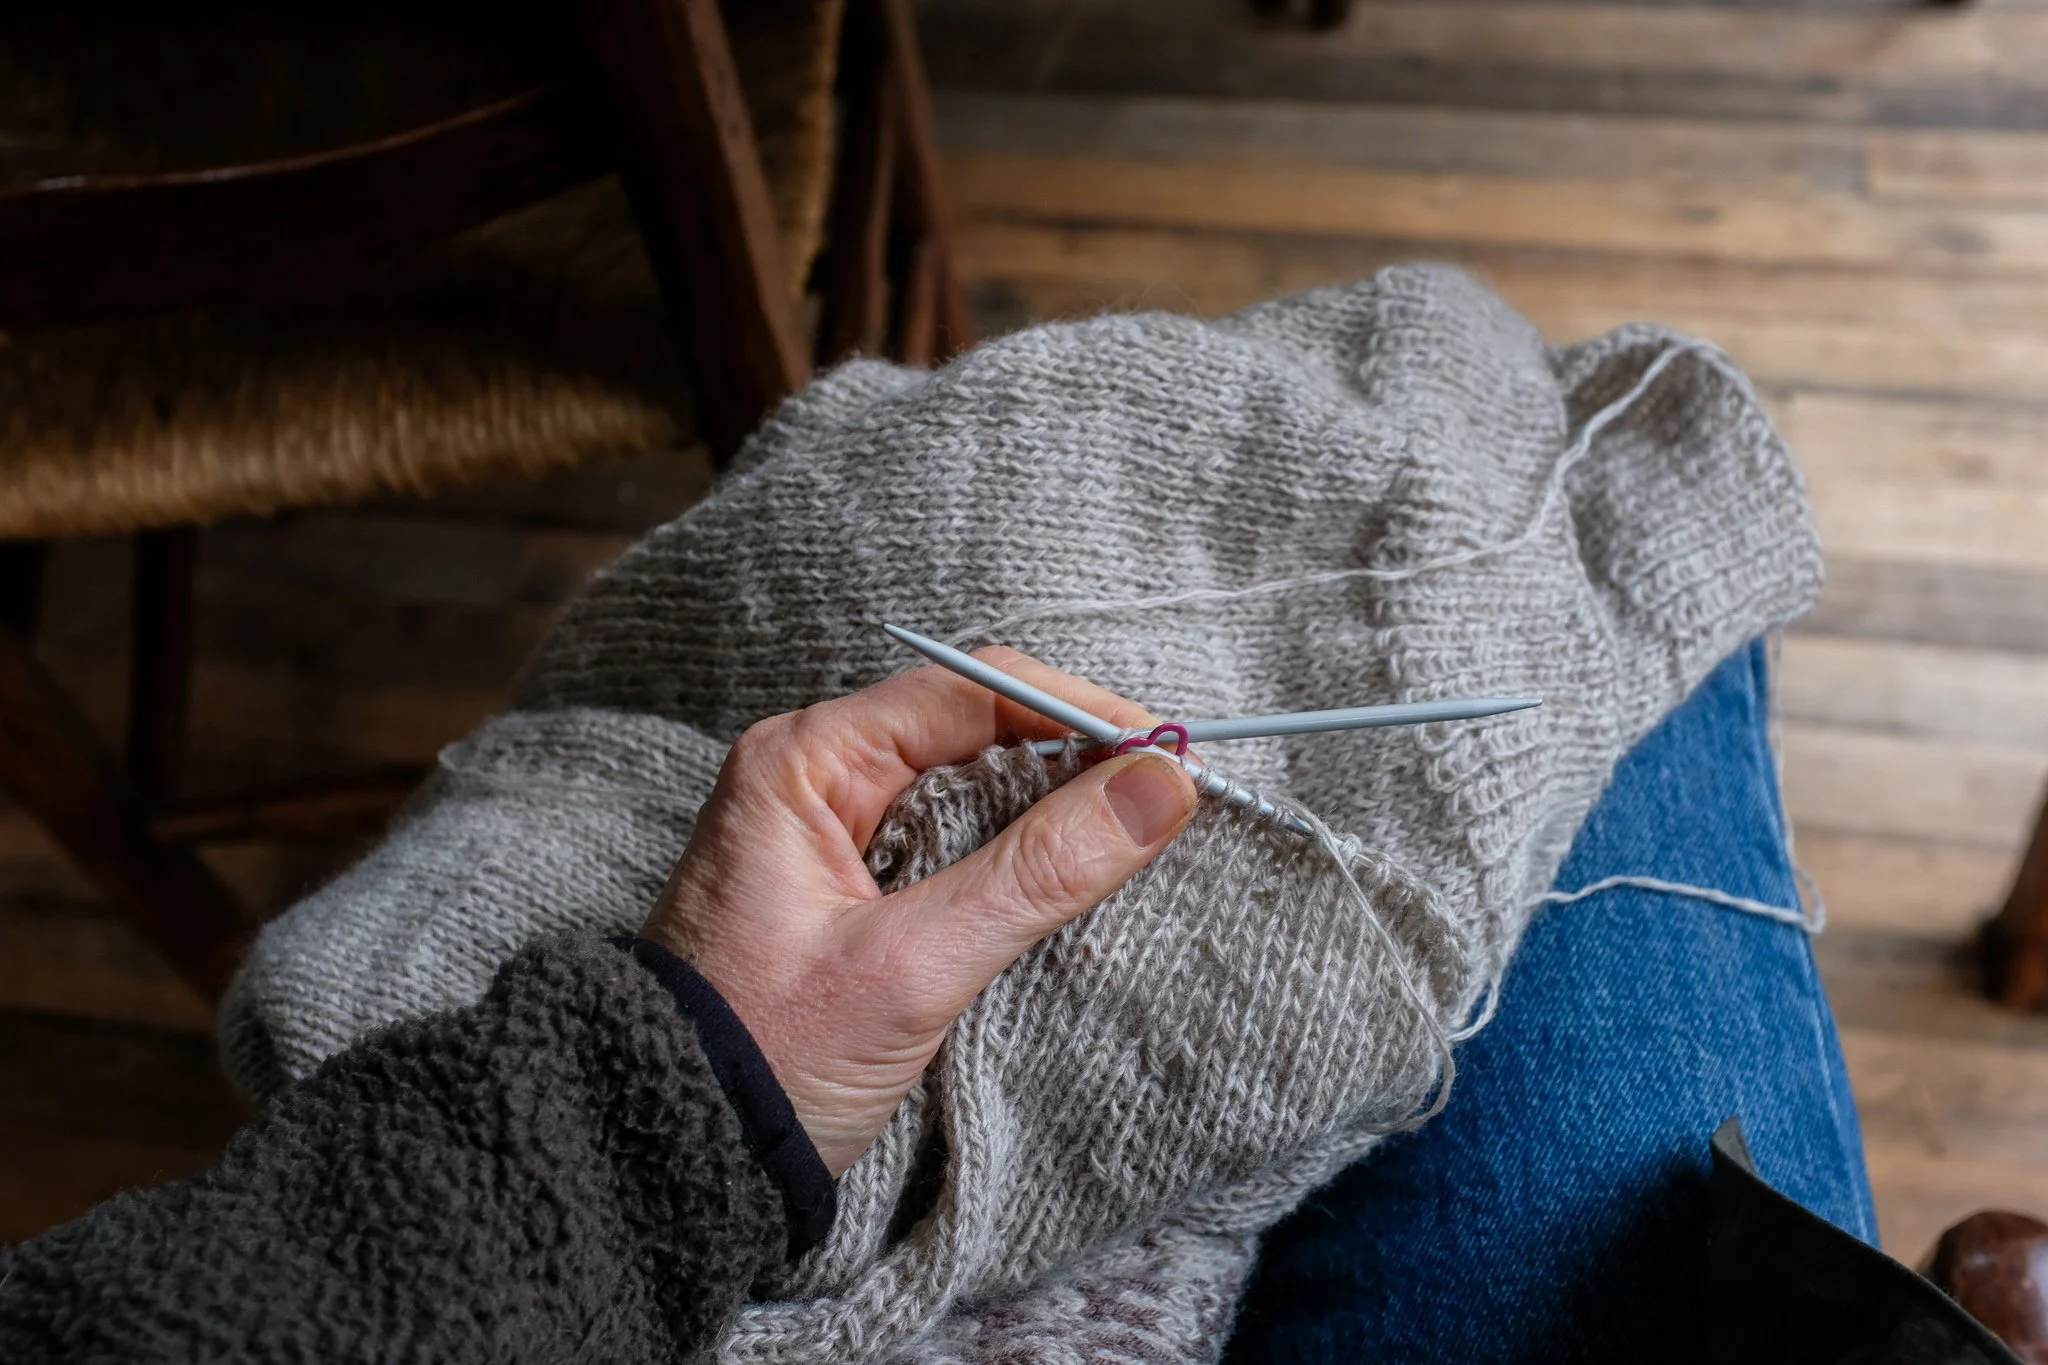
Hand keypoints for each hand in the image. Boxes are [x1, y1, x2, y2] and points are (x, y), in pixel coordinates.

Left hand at [639, 649, 1197, 1175]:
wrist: (668, 1156)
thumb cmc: (766, 1059)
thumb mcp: (912, 967)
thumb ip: (1037, 872)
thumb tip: (1160, 786)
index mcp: (804, 761)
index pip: (970, 688)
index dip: (1081, 712)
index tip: (1169, 756)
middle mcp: (812, 773)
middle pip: (975, 724)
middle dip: (1075, 757)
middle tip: (1168, 801)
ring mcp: (828, 828)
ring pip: (968, 783)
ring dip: (1050, 808)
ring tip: (1136, 839)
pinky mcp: (848, 884)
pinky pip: (949, 838)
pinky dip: (1014, 853)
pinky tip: (1068, 881)